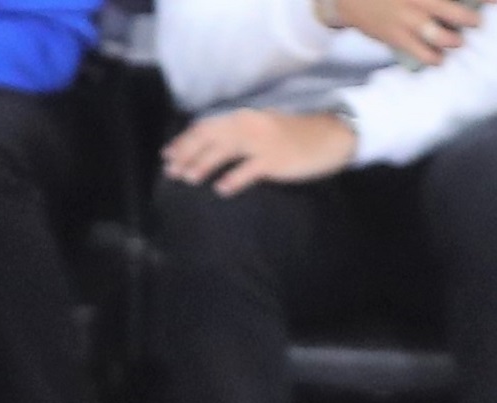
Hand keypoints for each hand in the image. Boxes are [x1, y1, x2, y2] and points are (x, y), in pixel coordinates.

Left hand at [161, 106, 357, 195]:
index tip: (167, 155)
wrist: (329, 136)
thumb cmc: (293, 135)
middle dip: (187, 153)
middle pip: (210, 137)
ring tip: (188, 178)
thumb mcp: (261, 128)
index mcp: (244, 118)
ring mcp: (262, 142)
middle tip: (171, 171)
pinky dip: (233, 179)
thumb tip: (209, 149)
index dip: (185, 140)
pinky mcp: (275, 160)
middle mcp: (249, 126)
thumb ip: (237, 136)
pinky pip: (249, 170)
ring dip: (203, 164)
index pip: (207, 126)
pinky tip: (221, 189)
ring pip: (224, 150)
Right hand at [326, 0, 482, 68]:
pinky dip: (435, 59)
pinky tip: (439, 59)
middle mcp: (421, 3)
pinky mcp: (397, 38)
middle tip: (478, 24)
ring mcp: (410, 21)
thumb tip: (453, 8)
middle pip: (460, 15)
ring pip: (444, 37)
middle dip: (474, 21)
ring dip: (455, 41)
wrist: (351, 0)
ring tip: (457, 42)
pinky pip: (423, 54)